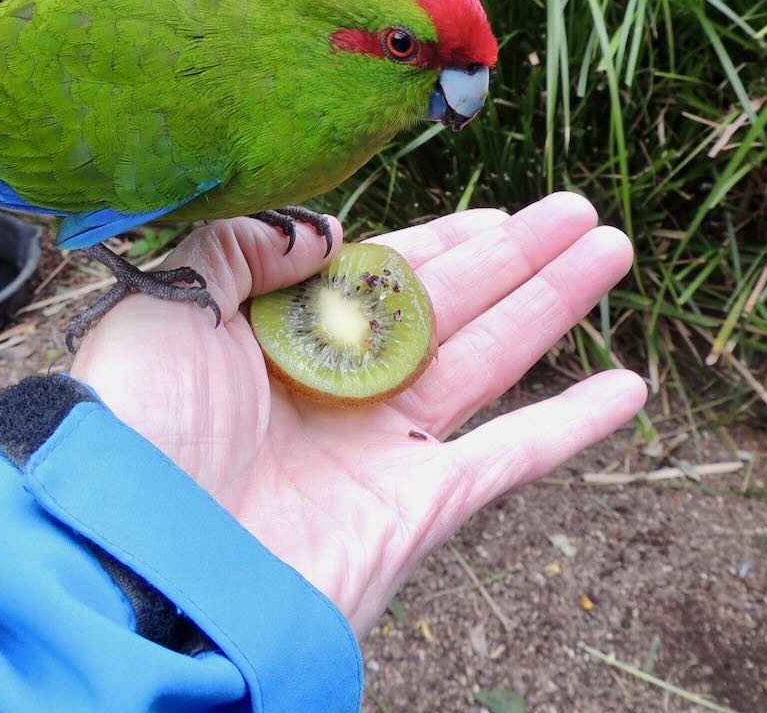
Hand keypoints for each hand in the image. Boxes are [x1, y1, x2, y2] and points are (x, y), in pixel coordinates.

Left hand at [72, 193, 645, 636]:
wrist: (139, 555)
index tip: (494, 210)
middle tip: (580, 211)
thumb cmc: (139, 422)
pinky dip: (570, 425)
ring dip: (553, 306)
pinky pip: (510, 459)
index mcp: (281, 341)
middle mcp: (337, 391)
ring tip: (613, 249)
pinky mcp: (416, 510)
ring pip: (489, 362)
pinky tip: (627, 387)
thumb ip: (247, 248)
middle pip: (448, 309)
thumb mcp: (174, 300)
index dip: (441, 241)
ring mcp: (381, 451)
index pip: (379, 278)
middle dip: (515, 258)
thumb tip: (332, 232)